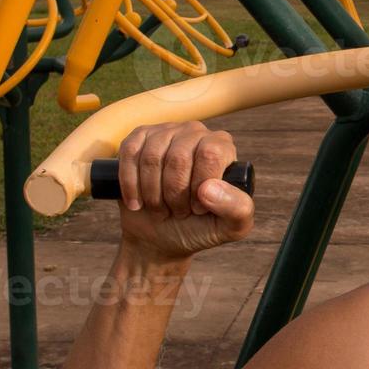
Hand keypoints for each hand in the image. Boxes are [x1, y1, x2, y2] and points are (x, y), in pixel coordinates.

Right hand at [115, 121, 254, 261]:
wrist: (161, 236)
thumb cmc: (200, 227)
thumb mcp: (230, 228)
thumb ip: (238, 210)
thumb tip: (209, 188)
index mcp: (223, 147)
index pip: (210, 154)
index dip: (199, 186)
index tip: (198, 208)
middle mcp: (197, 132)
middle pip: (178, 157)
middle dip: (174, 194)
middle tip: (177, 211)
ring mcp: (166, 131)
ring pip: (152, 157)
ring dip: (152, 194)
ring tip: (160, 207)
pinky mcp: (139, 138)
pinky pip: (129, 152)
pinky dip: (130, 184)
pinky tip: (137, 201)